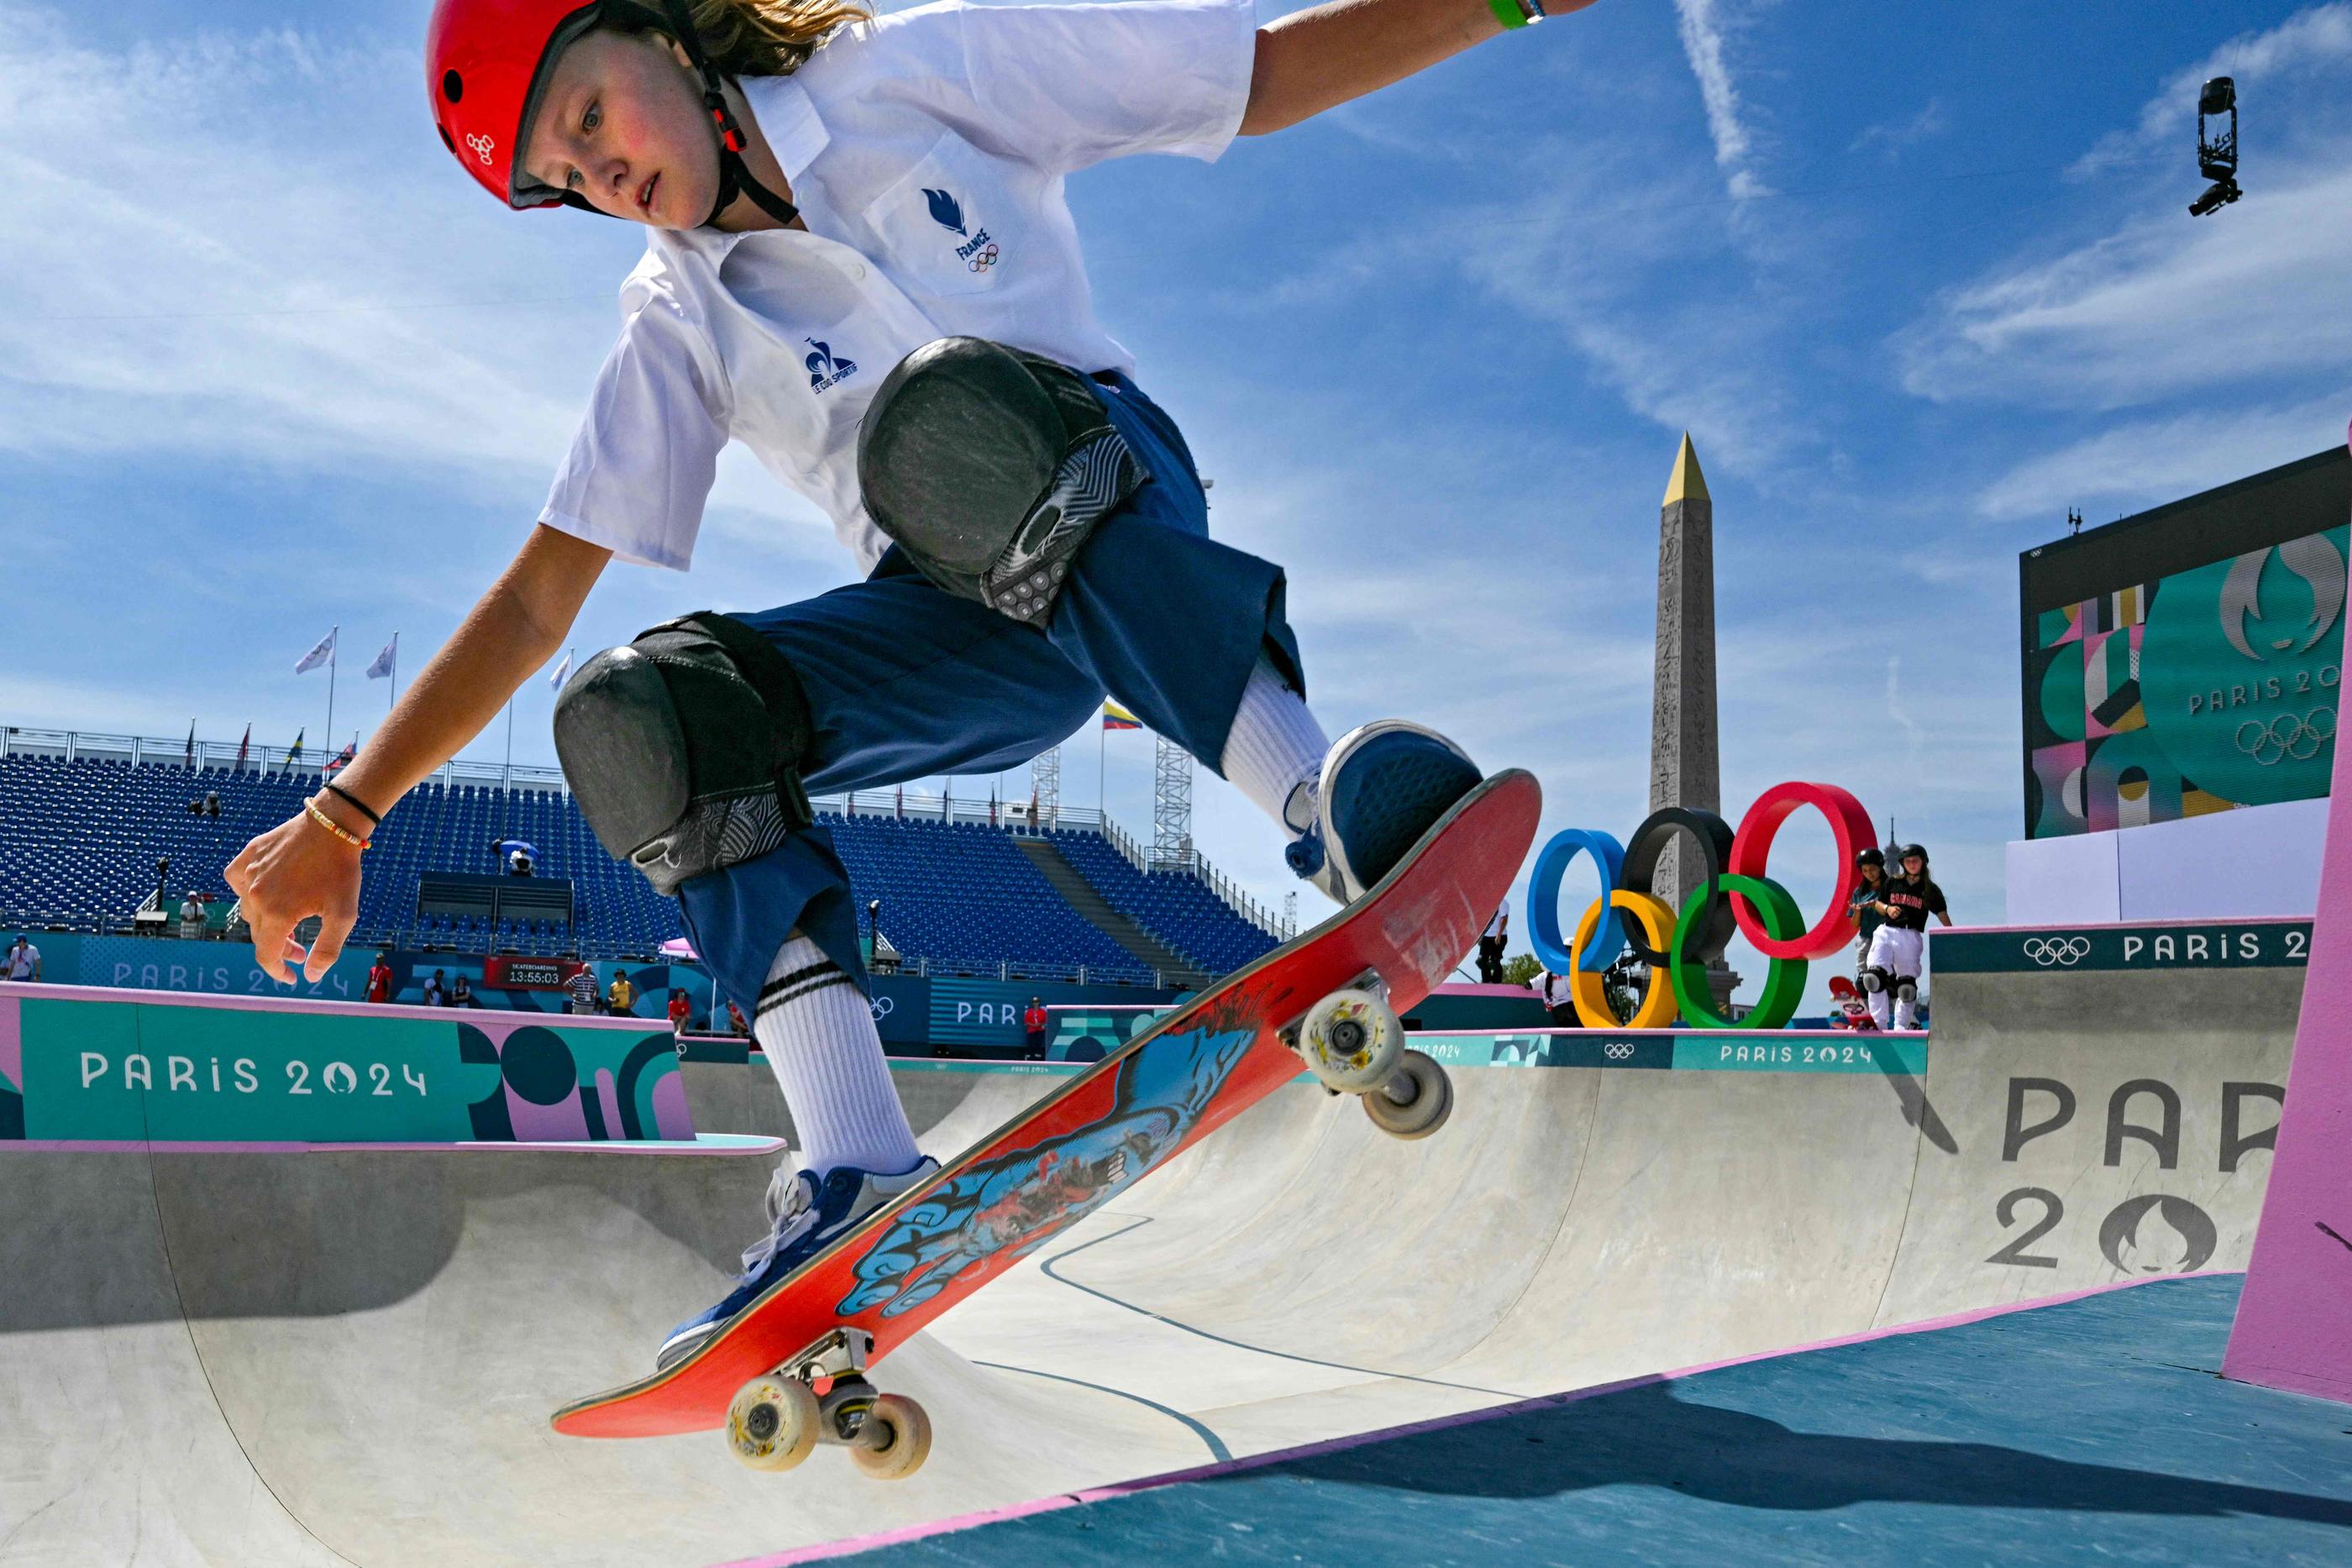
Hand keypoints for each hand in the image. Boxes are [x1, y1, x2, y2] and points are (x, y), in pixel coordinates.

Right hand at [225, 796, 366, 984]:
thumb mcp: (344, 915)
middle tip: (302, 949)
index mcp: (277, 913)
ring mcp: (248, 873)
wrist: (334, 825)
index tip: (292, 976)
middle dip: (280, 947)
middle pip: (260, 934)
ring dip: (267, 922)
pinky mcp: (248, 855)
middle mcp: (255, 895)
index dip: (278, 971)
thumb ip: (327, 950)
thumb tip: (309, 976)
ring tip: (290, 922)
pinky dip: (246, 892)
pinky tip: (264, 893)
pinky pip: (237, 881)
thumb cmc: (341, 870)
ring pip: (249, 910)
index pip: (266, 955)